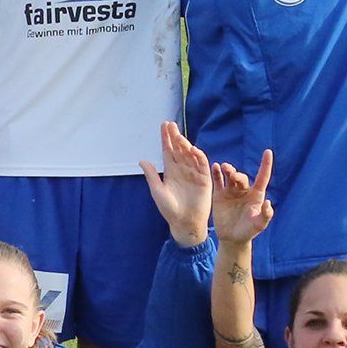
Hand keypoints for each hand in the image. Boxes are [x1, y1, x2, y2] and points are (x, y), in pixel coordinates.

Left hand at [138, 121, 214, 244]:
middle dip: (175, 137)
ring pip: (190, 154)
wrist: (185, 223)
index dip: (166, 138)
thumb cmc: (169, 209)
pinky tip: (192, 149)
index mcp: (170, 171)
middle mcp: (182, 169)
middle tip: (170, 125)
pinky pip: (202, 165)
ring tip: (178, 137)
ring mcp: (194, 173)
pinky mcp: (204, 179)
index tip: (164, 125)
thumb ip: (151, 176)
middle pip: (178, 149)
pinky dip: (198, 156)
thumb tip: (142, 160)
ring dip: (185, 145)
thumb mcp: (157, 191)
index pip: (168, 151)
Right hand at [211, 150, 275, 245]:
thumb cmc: (248, 231)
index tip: (268, 152)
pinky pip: (218, 181)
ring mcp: (231, 192)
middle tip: (232, 175)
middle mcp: (244, 191)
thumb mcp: (259, 225)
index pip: (262, 177)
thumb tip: (268, 202)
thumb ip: (265, 215)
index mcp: (256, 195)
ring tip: (223, 167)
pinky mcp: (219, 195)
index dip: (265, 165)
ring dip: (227, 170)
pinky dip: (216, 173)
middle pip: (242, 177)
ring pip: (229, 177)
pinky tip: (214, 167)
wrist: (232, 238)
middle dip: (237, 174)